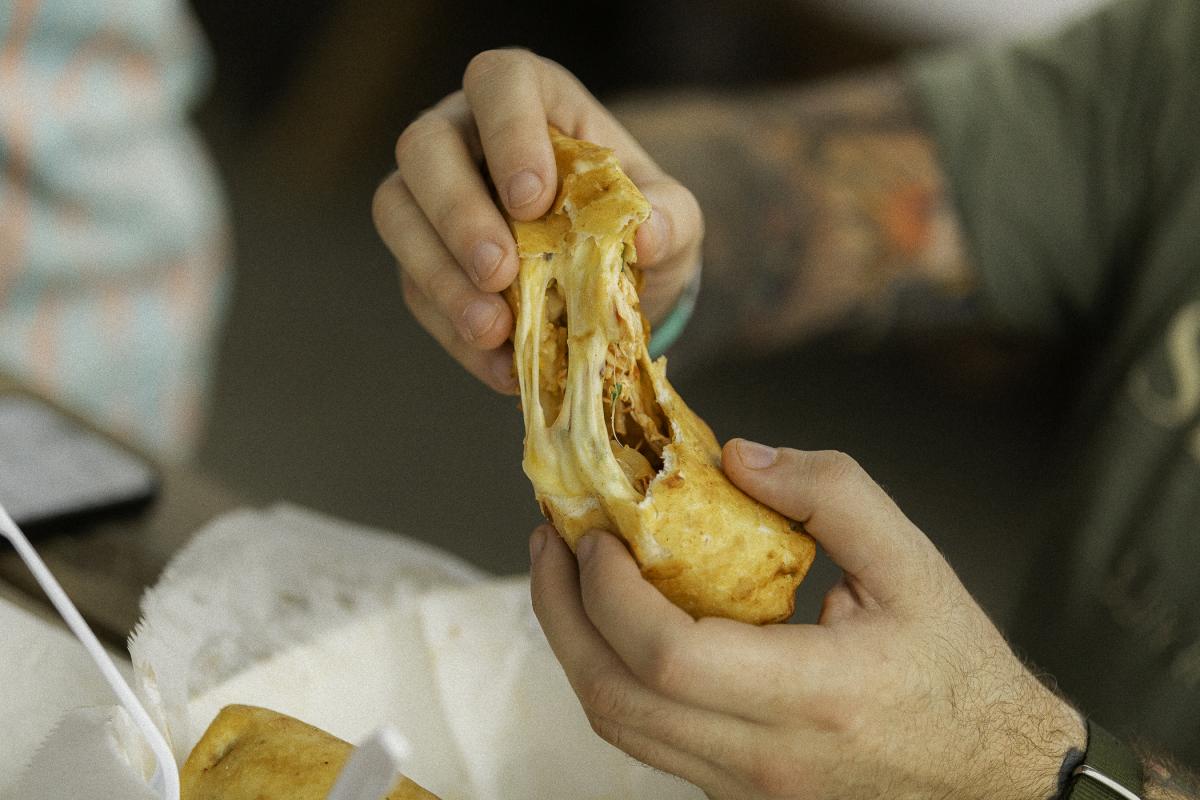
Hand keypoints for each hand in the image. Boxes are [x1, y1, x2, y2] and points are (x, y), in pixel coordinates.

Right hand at [372, 49, 703, 392]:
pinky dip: (454, 331)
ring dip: (439, 275)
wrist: (617, 273)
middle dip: (457, 213)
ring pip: (396, 213)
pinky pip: (416, 288)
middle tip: (500, 272)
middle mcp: (465, 134)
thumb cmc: (634, 218)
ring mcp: (432, 194)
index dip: (507, 133)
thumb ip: (669, 216)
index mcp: (529, 97)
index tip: (533, 199)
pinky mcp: (422, 257)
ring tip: (492, 327)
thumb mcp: (672, 214)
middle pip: (424, 147)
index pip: (499, 82)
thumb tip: (646, 236)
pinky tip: (500, 364)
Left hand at [529, 440, 1085, 799]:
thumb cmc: (954, 668)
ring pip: (619, 727)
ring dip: (574, 646)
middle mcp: (766, 755)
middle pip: (615, 699)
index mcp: (813, 694)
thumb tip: (736, 458)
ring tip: (566, 576)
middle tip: (550, 543)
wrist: (990, 774)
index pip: (667, 657)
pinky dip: (612, 675)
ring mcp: (744, 784)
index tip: (594, 534)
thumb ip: (829, 492)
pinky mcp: (735, 790)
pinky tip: (615, 622)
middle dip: (560, 614)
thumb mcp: (912, 561)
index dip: (609, 592)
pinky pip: (646, 737)